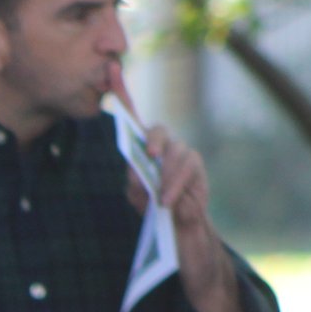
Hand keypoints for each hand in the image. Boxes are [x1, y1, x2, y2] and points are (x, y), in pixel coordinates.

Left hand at [110, 64, 242, 311]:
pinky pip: (189, 171)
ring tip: (160, 200)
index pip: (135, 119)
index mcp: (146, 153)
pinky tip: (168, 202)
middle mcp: (166, 151)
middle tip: (149, 156)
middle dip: (154, 141)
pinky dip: (176, 186)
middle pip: (160, 132)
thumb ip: (134, 182)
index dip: (124, 93)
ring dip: (167, 176)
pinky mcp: (198, 175)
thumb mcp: (138, 198)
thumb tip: (136, 169)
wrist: (182, 241)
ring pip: (179, 153)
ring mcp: (185, 161)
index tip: (112, 70)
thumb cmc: (155, 216)